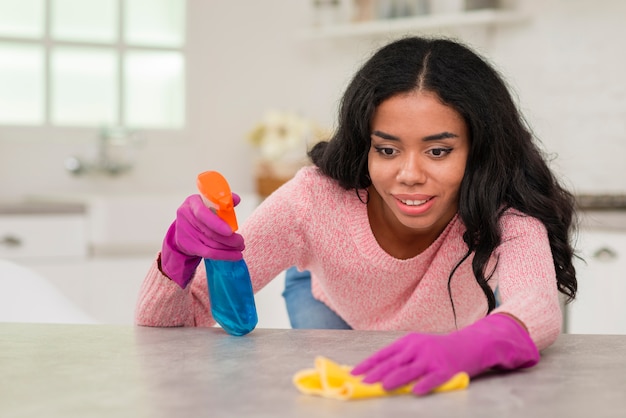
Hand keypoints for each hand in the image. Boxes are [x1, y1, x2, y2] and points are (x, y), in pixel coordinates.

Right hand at [160, 193, 244, 287]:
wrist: (184, 227)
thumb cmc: (202, 213)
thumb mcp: (209, 203)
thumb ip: (223, 201)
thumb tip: (236, 200)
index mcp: (193, 202)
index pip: (202, 213)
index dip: (216, 223)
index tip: (230, 231)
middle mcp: (186, 216)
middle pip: (209, 232)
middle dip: (229, 239)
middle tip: (241, 241)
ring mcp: (186, 232)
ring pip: (211, 244)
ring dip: (229, 248)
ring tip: (240, 247)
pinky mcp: (188, 245)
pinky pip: (209, 253)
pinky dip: (224, 255)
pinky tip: (235, 255)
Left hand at [350, 314, 538, 395]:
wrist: (470, 344)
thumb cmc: (438, 349)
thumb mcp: (418, 347)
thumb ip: (400, 358)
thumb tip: (375, 372)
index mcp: (408, 342)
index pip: (383, 353)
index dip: (368, 364)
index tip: (354, 373)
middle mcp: (418, 348)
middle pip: (393, 362)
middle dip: (376, 373)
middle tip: (363, 383)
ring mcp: (432, 358)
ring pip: (410, 371)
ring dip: (395, 379)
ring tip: (382, 386)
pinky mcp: (446, 370)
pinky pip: (433, 379)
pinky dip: (424, 385)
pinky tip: (415, 391)